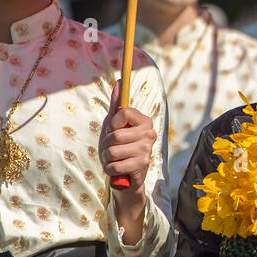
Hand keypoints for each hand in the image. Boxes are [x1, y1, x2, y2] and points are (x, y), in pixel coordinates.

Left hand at [102, 83, 155, 219]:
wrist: (124, 174)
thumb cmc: (119, 147)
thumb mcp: (115, 125)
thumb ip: (117, 104)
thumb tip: (119, 82)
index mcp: (144, 121)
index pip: (123, 113)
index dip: (113, 123)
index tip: (114, 129)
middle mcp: (149, 134)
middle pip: (115, 135)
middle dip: (107, 144)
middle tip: (112, 148)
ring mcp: (147, 150)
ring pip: (113, 151)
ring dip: (107, 158)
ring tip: (115, 159)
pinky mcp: (142, 166)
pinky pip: (114, 165)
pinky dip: (110, 169)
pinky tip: (118, 169)